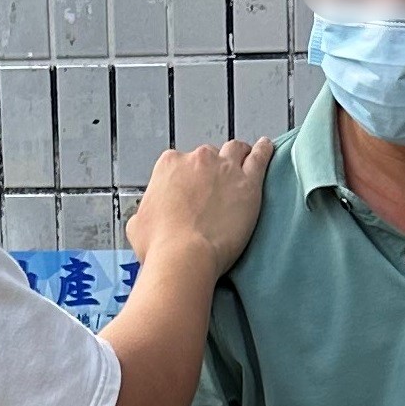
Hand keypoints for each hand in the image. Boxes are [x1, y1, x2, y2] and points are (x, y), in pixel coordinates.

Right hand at [127, 136, 274, 277]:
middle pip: (208, 157)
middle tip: (215, 189)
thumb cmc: (160, 246)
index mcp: (169, 165)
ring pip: (235, 150)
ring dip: (238, 155)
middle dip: (211, 170)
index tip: (191, 191)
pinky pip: (259, 157)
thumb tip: (146, 217)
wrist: (184, 257)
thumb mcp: (137, 225)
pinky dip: (263, 150)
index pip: (181, 163)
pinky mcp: (248, 183)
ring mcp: (224, 168)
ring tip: (244, 160)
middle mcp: (197, 159)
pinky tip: (266, 148)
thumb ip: (146, 212)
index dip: (187, 178)